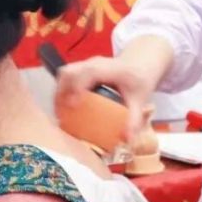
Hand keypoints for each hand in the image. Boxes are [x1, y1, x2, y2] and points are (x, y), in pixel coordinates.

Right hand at [55, 36, 173, 138]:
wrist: (142, 61)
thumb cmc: (140, 78)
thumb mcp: (140, 99)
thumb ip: (134, 120)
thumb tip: (127, 140)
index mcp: (110, 68)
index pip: (89, 73)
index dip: (77, 87)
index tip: (72, 106)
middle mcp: (95, 63)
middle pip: (70, 72)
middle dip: (61, 93)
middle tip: (60, 115)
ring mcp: (87, 64)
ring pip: (66, 73)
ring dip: (59, 92)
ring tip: (59, 114)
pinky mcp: (83, 68)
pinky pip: (68, 76)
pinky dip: (62, 90)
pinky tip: (64, 108)